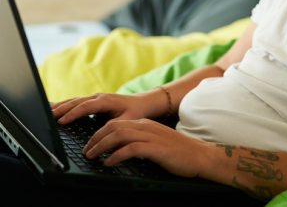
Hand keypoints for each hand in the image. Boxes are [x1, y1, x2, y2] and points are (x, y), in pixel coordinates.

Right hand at [51, 91, 164, 124]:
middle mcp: (98, 97)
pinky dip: (65, 105)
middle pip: (76, 102)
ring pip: (74, 100)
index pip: (85, 107)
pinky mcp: (94, 101)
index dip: (72, 114)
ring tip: (47, 111)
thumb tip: (103, 133)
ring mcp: (95, 98)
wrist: (145, 102)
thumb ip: (116, 125)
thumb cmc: (138, 111)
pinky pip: (77, 102)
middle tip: (47, 115)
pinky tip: (56, 108)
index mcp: (106, 101)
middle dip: (61, 108)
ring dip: (61, 105)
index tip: (61, 122)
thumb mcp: (129, 120)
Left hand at [83, 118, 214, 178]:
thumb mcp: (155, 143)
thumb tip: (120, 150)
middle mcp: (145, 127)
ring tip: (92, 157)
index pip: (116, 123)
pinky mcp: (155, 148)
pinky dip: (116, 155)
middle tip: (86, 151)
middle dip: (95, 138)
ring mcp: (151, 136)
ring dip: (101, 146)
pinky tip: (109, 163)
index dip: (99, 133)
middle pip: (113, 127)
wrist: (200, 156)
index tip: (90, 144)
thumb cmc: (178, 154)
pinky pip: (130, 149)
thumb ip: (140, 142)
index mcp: (144, 124)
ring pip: (118, 135)